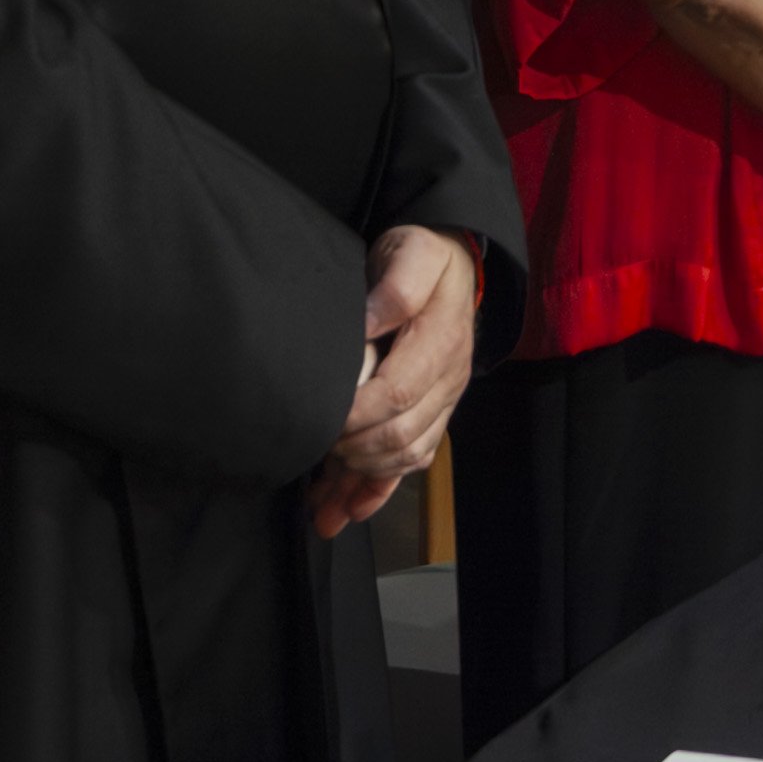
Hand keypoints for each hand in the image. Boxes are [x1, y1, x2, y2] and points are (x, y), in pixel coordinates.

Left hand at [305, 225, 478, 539]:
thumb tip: (366, 325)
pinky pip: (412, 461)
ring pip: (405, 458)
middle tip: (308, 451)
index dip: (356, 415)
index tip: (316, 421)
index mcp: (440, 343)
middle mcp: (447, 379)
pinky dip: (380, 489)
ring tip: (320, 508)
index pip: (399, 393)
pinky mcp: (433, 413)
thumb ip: (396, 287)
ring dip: (361, 484)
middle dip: (353, 452)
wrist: (453, 262)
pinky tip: (349, 509)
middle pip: (402, 435)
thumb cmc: (423, 255)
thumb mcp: (411, 252)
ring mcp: (442, 400)